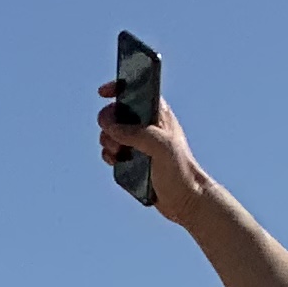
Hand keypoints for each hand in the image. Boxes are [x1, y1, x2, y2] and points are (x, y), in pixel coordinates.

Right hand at [93, 79, 203, 224]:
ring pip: (111, 133)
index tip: (103, 93)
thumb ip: (136, 133)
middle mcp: (147, 125)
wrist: (184, 199)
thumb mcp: (160, 146)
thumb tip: (111, 127)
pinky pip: (111, 152)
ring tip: (118, 153)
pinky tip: (116, 162)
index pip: (136, 90)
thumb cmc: (180, 169)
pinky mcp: (132, 160)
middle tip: (114, 136)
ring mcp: (138, 142)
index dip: (119, 87)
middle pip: (117, 112)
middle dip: (108, 122)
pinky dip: (108, 155)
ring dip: (107, 142)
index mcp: (158, 113)